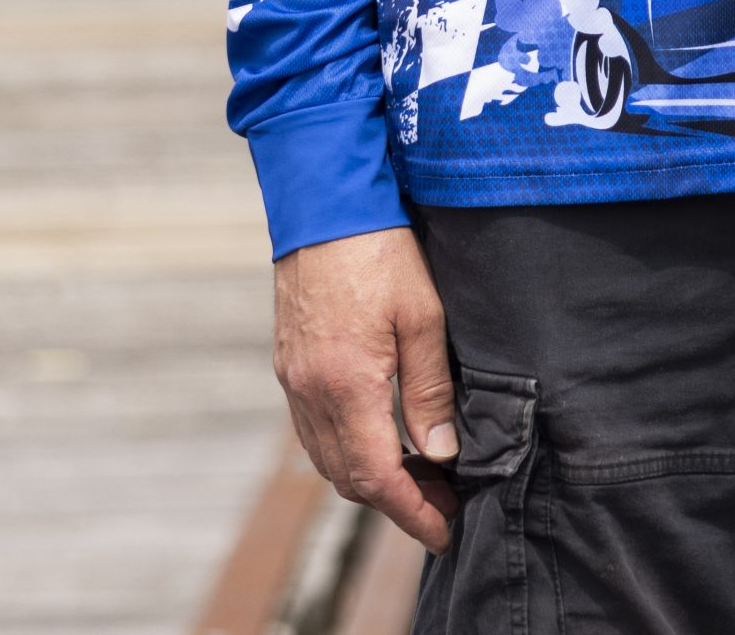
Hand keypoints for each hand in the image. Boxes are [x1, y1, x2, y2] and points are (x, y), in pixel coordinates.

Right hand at [273, 225, 461, 552]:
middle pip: (349, 477)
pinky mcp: (289, 363)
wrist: (324, 203)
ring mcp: (294, 380)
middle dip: (395, 502)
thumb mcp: (422, 315)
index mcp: (347, 386)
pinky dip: (346, 450)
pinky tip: (378, 438)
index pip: (378, 476)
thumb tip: (441, 454)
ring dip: (369, 479)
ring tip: (417, 479)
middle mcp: (311, 393)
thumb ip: (430, 390)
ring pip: (327, 459)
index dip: (413, 512)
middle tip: (442, 506)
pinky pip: (312, 430)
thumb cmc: (380, 250)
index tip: (444, 531)